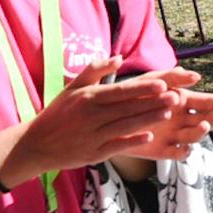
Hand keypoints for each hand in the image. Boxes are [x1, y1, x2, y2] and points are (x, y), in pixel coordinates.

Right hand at [12, 57, 180, 177]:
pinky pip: (116, 146)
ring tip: (168, 114)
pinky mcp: (93, 154)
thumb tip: (119, 58)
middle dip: (153, 103)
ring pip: (125, 127)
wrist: (36, 144)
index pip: (120, 91)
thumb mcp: (72, 88)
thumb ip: (95, 70)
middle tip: (176, 98)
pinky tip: (149, 137)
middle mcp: (91, 116)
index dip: (143, 88)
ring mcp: (92, 136)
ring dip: (148, 120)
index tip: (163, 84)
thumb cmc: (58, 113)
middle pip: (127, 108)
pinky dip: (132, 141)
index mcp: (88, 98)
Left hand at [115, 67, 212, 160]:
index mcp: (181, 101)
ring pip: (194, 136)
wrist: (106, 116)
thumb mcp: (149, 80)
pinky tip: (184, 147)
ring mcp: (173, 135)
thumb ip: (170, 76)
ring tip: (203, 125)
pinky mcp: (161, 151)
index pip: (205, 101)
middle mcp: (181, 119)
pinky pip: (176, 153)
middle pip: (205, 120)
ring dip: (201, 132)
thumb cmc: (129, 94)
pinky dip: (182, 152)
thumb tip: (195, 75)